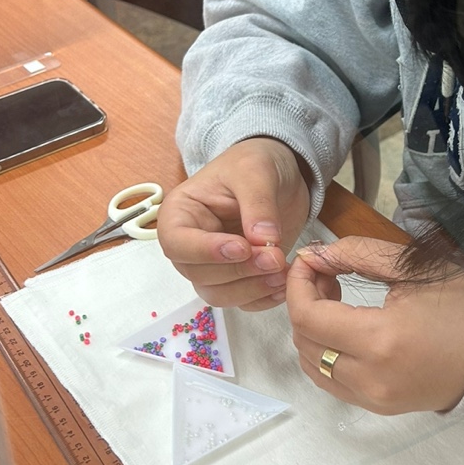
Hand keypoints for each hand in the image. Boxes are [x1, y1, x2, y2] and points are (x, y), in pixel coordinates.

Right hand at [157, 138, 310, 309]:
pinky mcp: (237, 279)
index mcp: (179, 213)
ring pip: (219, 294)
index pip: (177, 243)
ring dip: (252, 288)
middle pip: (199, 274)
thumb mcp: (256, 171)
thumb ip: (258, 203)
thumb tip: (262, 239)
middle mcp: (189, 245)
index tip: (242, 247)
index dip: (206, 251)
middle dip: (239, 271)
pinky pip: (243, 301)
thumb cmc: (255, 163)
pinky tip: (286, 282)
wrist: (279, 174)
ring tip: (283, 272)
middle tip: (274, 258)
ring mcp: (212, 266)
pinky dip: (264, 298)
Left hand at [287, 237, 463, 413]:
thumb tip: (316, 255)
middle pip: (304, 341)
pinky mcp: (378, 408)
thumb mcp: (415, 268)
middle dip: (303, 302)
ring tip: (335, 299)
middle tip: (326, 274)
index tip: (308, 261)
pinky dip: (325, 353)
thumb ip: (360, 255)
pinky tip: (344, 328)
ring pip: (312, 365)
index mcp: (380, 341)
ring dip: (311, 330)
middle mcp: (369, 378)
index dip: (297, 284)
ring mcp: (372, 399)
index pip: (308, 315)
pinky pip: (331, 382)